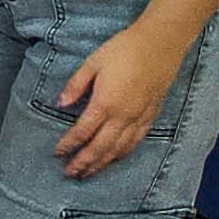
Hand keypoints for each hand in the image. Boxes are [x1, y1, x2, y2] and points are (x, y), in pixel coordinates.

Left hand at [57, 19, 183, 177]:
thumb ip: (76, 85)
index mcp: (105, 103)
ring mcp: (138, 118)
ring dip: (101, 163)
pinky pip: (135, 142)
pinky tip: (115, 158)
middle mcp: (122, 116)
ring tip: (88, 173)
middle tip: (69, 173)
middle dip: (83, 162)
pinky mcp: (150, 116)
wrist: (160, 44)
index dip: (69, 145)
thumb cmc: (125, 49)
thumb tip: (60, 103)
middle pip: (99, 148)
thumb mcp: (93, 62)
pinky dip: (122, 154)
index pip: (82, 132)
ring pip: (118, 150)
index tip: (58, 153)